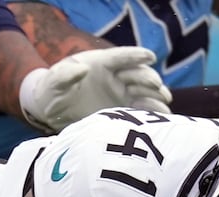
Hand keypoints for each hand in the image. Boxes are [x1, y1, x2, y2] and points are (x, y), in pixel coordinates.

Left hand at [19, 47, 171, 132]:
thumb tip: (82, 69)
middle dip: (149, 80)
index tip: (150, 56)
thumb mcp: (54, 80)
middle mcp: (116, 76)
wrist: (52, 109)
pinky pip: (140, 110)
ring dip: (155, 97)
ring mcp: (121, 93)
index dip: (136, 56)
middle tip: (158, 87)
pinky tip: (162, 117)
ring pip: (143, 93)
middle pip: (137, 75)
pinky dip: (151, 113)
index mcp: (102, 63)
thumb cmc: (53, 89)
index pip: (122, 57)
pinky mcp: (122, 110)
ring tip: (165, 104)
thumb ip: (65, 74)